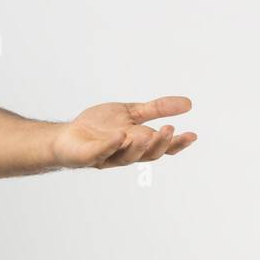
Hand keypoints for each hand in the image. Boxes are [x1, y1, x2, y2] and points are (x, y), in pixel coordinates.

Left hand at [52, 96, 197, 169]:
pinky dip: (111, 145)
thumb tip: (189, 103)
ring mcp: (107, 157)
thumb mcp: (131, 112)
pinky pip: (100, 152)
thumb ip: (156, 109)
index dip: (177, 144)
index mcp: (138, 144)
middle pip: (148, 154)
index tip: (192, 135)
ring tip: (149, 134)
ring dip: (140, 146)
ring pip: (127, 157)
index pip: (161, 147)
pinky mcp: (88, 156)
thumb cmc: (99, 126)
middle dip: (160, 143)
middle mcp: (126, 153)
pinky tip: (119, 136)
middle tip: (170, 130)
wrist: (67, 134)